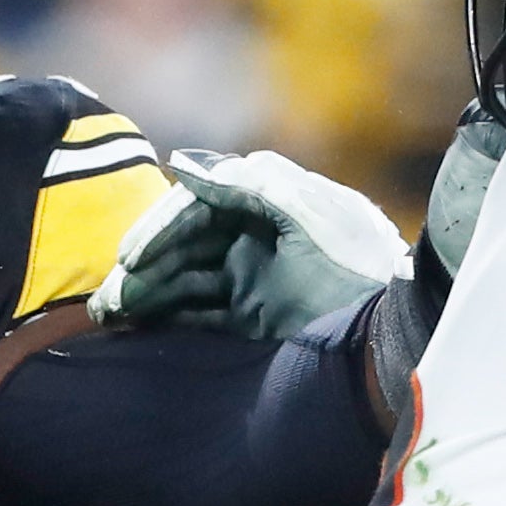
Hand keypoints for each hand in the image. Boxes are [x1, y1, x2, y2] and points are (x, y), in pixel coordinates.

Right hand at [90, 150, 410, 339]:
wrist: (397, 343)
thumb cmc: (358, 276)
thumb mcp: (309, 220)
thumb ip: (250, 187)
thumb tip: (183, 163)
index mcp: (273, 201)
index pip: (201, 202)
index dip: (162, 227)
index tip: (132, 258)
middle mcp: (259, 234)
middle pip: (186, 242)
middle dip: (145, 267)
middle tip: (108, 300)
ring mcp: (256, 276)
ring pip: (186, 278)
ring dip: (147, 294)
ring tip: (110, 316)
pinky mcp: (256, 315)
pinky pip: (199, 311)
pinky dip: (168, 317)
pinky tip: (138, 327)